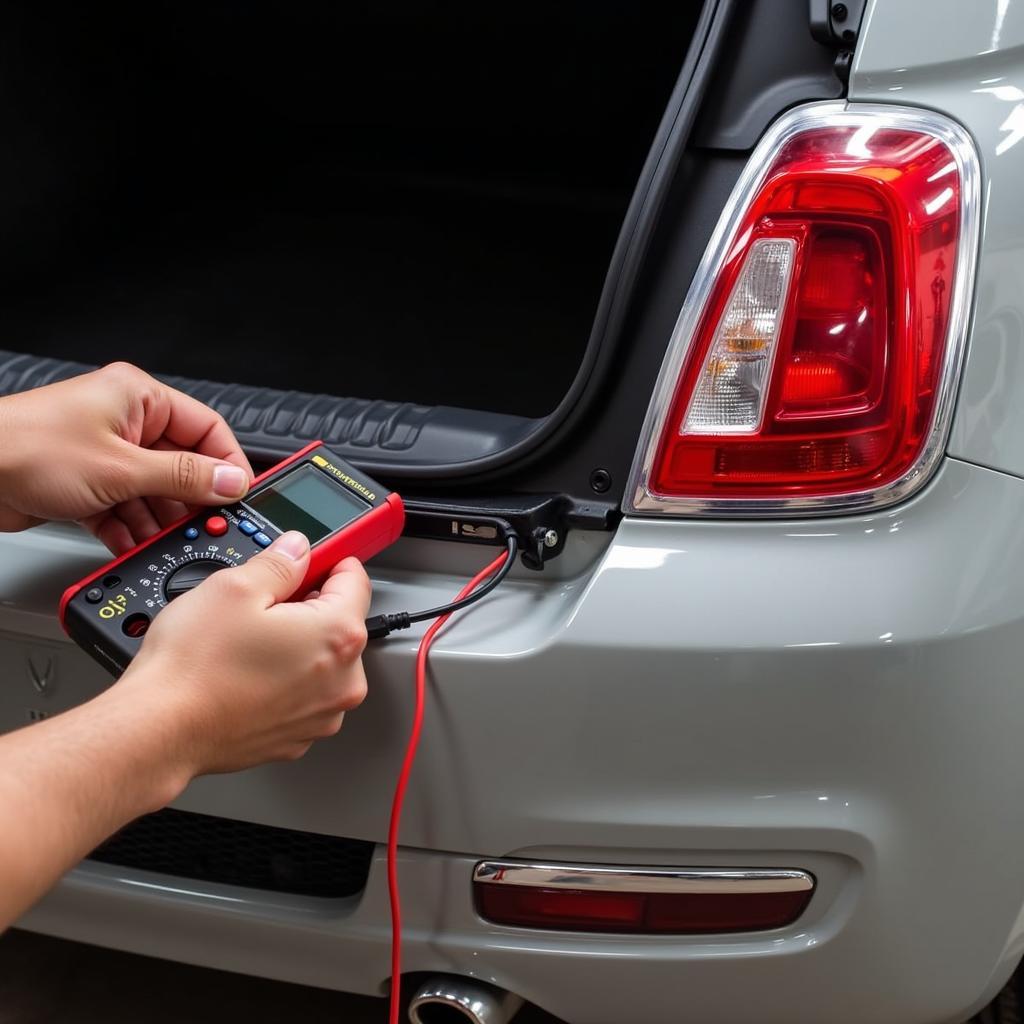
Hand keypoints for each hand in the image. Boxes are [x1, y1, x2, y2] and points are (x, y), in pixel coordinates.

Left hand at [0, 361, 252, 552]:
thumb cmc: (24, 448)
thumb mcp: (122, 468)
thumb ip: (185, 477)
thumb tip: (231, 481)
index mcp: (139, 397)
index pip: (207, 428)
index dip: (228, 464)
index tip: (240, 496)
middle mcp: (125, 420)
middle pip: (181, 464)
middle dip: (187, 500)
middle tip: (202, 525)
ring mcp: (105, 451)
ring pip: (152, 491)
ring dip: (156, 519)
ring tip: (163, 541)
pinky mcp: (86, 480)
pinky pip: (124, 506)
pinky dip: (128, 527)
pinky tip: (131, 542)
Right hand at [114, 530, 371, 774]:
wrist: (160, 732)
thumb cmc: (194, 668)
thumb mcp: (234, 587)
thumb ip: (279, 562)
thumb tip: (297, 550)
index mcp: (338, 637)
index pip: (356, 581)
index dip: (328, 563)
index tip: (308, 561)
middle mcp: (342, 681)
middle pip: (340, 623)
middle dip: (308, 607)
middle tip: (263, 605)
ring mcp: (322, 714)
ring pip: (321, 661)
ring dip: (296, 646)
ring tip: (249, 644)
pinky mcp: (298, 737)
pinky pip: (302, 694)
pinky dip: (284, 681)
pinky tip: (247, 674)